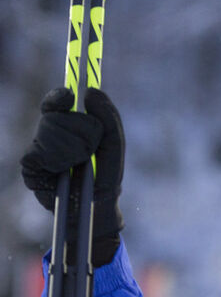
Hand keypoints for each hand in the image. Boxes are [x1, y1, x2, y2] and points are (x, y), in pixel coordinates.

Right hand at [21, 88, 124, 265]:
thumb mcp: (114, 144)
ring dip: (73, 148)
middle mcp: (49, 134)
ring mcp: (37, 149)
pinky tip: (64, 173)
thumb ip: (108, 118)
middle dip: (82, 131)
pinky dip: (60, 161)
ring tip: (78, 164)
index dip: (59, 96)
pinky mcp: (29, 167)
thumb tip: (91, 91)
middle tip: (89, 151)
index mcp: (67, 125)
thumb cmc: (106, 174)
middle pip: (58, 116)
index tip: (69, 96)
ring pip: (50, 131)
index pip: (55, 101)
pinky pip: (42, 152)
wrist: (96, 205)